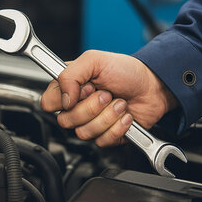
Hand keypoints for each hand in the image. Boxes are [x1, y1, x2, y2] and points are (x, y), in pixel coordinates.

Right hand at [40, 50, 177, 146]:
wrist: (153, 87)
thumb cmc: (126, 71)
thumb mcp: (95, 60)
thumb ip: (70, 75)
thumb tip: (64, 99)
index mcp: (69, 87)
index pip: (49, 103)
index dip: (64, 99)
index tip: (83, 88)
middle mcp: (77, 106)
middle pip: (66, 120)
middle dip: (92, 106)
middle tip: (106, 94)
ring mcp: (91, 122)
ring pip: (84, 133)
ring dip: (107, 116)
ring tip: (119, 103)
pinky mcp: (105, 135)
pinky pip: (102, 141)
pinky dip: (118, 127)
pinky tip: (125, 116)